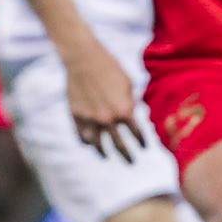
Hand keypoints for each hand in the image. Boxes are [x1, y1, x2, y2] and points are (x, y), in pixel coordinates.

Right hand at [66, 38, 145, 160]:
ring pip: (98, 145)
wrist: (84, 59)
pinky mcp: (76, 117)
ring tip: (106, 155)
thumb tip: (133, 115)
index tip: (145, 147)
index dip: (142, 141)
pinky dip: (87, 142)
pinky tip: (91, 143)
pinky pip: (82, 137)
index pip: (137, 134)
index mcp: (124, 111)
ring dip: (104, 152)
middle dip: (127, 155)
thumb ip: (131, 102)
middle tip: (132, 161)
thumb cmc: (110, 67)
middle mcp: (108, 120)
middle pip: (120, 146)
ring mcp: (90, 120)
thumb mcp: (128, 84)